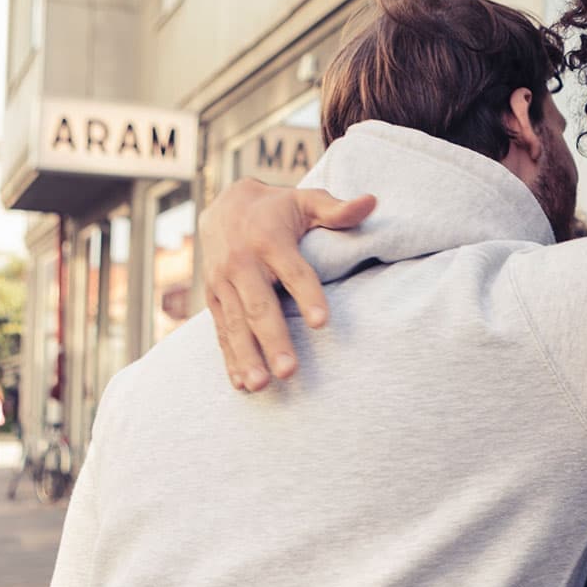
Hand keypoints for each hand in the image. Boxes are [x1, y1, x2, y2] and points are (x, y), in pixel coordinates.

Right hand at [200, 178, 376, 390]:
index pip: (293, 272)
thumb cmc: (278, 208)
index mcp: (269, 240)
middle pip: (259, 306)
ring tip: (260, 385)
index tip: (323, 323)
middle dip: (273, 339)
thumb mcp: (307, 200)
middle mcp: (242, 263)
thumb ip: (337, 209)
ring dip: (247, 356)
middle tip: (289, 371)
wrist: (223, 204)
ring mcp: (223, 283)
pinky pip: (221, 330)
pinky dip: (229, 357)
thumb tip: (372, 202)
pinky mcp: (214, 298)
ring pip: (236, 324)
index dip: (308, 296)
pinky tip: (240, 383)